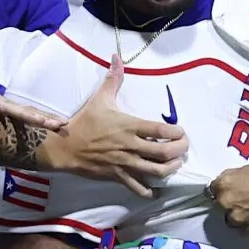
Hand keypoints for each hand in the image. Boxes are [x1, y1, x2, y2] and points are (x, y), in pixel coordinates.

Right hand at [40, 55, 188, 197]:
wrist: (64, 146)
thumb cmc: (85, 121)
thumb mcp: (100, 98)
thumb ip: (113, 79)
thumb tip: (116, 57)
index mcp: (129, 125)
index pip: (160, 131)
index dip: (176, 133)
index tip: (181, 132)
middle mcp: (130, 145)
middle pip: (164, 153)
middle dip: (180, 151)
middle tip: (183, 147)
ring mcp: (125, 163)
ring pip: (155, 171)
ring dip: (170, 169)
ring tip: (175, 164)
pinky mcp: (117, 176)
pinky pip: (137, 187)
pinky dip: (148, 191)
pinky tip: (154, 189)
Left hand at [208, 165, 248, 235]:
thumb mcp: (248, 169)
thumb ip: (232, 177)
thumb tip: (224, 183)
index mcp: (224, 185)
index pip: (210, 189)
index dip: (220, 189)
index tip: (226, 190)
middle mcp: (226, 203)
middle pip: (220, 204)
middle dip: (228, 202)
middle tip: (243, 198)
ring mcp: (235, 219)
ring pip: (230, 218)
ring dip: (237, 215)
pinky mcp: (246, 231)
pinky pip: (241, 229)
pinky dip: (246, 224)